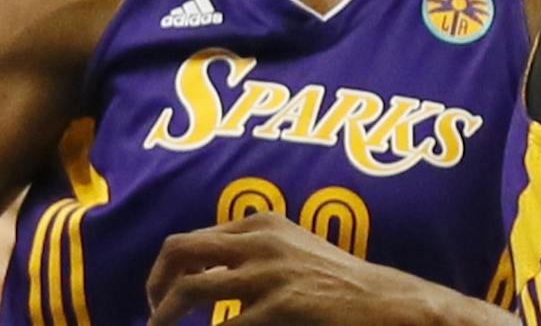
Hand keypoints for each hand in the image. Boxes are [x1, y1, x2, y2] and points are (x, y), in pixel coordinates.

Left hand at [146, 214, 491, 325]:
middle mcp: (258, 240)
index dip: (166, 269)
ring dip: (167, 313)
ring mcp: (269, 271)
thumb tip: (210, 275)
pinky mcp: (284, 304)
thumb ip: (254, 254)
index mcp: (259, 224)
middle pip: (180, 253)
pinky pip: (230, 324)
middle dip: (155, 284)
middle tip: (150, 313)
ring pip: (194, 289)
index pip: (191, 240)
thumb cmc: (342, 285)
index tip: (159, 293)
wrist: (391, 303)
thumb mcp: (294, 252)